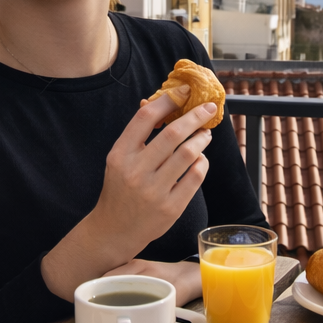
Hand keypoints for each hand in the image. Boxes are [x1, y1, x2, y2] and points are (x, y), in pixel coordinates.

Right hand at [42, 95, 214, 300]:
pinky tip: (201, 159)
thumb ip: (137, 134)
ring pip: (188, 154)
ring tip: (205, 134)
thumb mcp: (119, 159)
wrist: (114, 230)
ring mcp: (154, 191)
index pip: (145, 118)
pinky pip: (195, 177)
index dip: (167, 100)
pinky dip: (202, 163)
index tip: (184, 92)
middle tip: (208, 108)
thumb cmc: (120, 189)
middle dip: (195, 116)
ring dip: (202, 139)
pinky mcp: (171, 208)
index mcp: (120, 154)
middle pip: (172, 134)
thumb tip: (159, 102)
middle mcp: (136, 171)